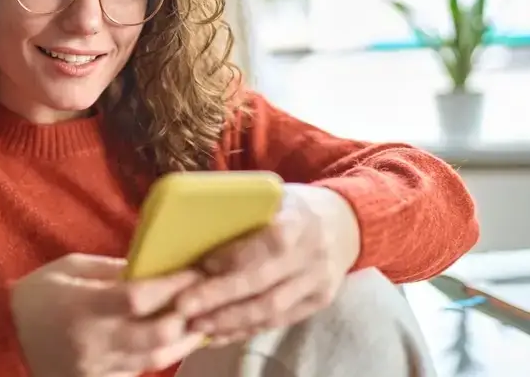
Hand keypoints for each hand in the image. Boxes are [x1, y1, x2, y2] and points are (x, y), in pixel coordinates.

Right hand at [10, 253, 206, 376]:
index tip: (196, 271)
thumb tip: (152, 266)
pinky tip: (170, 340)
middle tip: (205, 299)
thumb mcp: (69, 268)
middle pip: (157, 336)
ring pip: (156, 360)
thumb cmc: (35, 297)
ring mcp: (97, 368)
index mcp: (83, 306)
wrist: (3, 340)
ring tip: (199, 321)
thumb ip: (111, 269)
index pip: (139, 298)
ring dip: (183, 340)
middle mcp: (93, 341)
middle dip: (187, 317)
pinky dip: (158, 355)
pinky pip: (138, 371)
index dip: (174, 285)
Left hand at [174, 183, 360, 346]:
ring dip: (229, 321)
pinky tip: (219, 334)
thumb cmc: (294, 206)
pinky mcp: (318, 303)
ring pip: (271, 310)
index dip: (234, 257)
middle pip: (263, 284)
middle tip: (183, 306)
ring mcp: (318, 283)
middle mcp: (312, 255)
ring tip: (196, 325)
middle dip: (219, 298)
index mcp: (299, 220)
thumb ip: (243, 210)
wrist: (346, 223)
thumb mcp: (274, 195)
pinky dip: (245, 330)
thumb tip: (192, 226)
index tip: (200, 266)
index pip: (268, 243)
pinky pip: (278, 322)